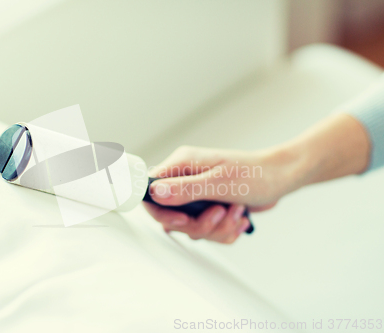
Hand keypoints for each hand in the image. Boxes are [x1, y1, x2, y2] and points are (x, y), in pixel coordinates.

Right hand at [144, 145, 296, 242]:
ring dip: (215, 228)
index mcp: (182, 165)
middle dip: (198, 224)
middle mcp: (185, 179)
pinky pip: (206, 231)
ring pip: (190, 227)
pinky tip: (238, 217)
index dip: (161, 211)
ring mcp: (196, 195)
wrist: (281, 177)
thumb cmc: (256, 173)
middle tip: (219, 214)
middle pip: (171, 216)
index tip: (184, 218)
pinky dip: (223, 231)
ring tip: (235, 212)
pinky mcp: (208, 207)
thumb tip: (155, 192)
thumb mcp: (220, 182)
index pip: (150, 190)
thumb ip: (186, 189)